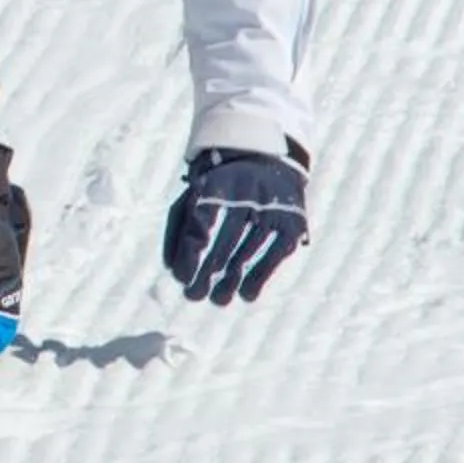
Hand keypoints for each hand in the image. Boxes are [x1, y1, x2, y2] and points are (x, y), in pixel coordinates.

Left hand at [162, 148, 307, 303]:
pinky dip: (261, 275)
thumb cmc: (219, 188)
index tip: (180, 277)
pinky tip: (246, 295)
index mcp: (217, 183)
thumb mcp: (194, 197)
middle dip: (208, 272)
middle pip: (225, 239)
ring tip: (217, 300)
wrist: (265, 161)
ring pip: (250, 249)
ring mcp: (273, 207)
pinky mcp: (292, 221)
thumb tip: (171, 268)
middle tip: (193, 296)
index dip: (189, 252)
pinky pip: (276, 253)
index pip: (201, 221)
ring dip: (231, 279)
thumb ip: (178, 228)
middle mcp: (247, 192)